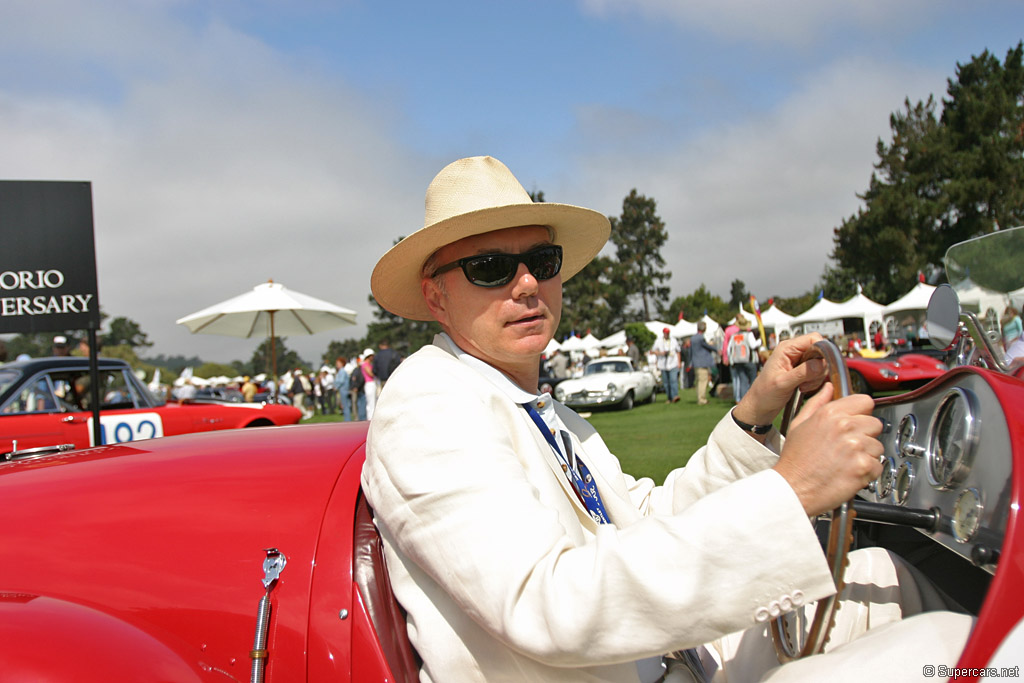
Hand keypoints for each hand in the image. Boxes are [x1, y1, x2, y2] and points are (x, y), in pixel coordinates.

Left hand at [733, 334, 827, 425]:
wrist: (760, 405)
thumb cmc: (764, 393)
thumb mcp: (783, 383)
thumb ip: (802, 373)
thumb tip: (821, 364)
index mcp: (787, 349)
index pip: (813, 338)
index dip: (821, 350)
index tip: (821, 366)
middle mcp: (794, 352)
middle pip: (820, 352)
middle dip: (819, 368)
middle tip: (807, 381)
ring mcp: (799, 362)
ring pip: (821, 364)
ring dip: (816, 377)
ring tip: (803, 386)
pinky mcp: (802, 371)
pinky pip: (818, 373)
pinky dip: (815, 382)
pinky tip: (803, 388)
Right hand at [773, 386, 882, 515]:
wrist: (793, 489)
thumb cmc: (795, 461)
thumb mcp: (799, 424)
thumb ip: (817, 403)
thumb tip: (827, 388)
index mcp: (830, 413)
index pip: (865, 401)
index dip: (861, 413)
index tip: (856, 423)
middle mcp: (845, 426)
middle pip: (875, 423)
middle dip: (865, 435)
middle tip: (848, 448)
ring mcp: (856, 446)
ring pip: (878, 446)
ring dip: (867, 455)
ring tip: (846, 462)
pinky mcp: (864, 466)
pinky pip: (878, 466)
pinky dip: (868, 473)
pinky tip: (850, 473)